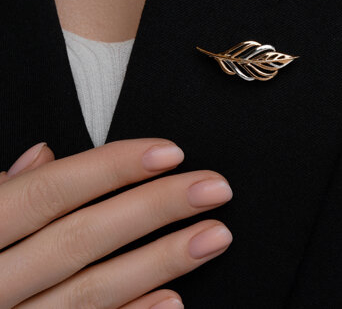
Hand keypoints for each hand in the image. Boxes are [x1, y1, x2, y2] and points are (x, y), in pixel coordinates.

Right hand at [0, 138, 232, 307]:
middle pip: (82, 238)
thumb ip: (1, 194)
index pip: (48, 191)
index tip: (171, 152)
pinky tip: (174, 302)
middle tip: (215, 188)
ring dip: (160, 262)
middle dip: (154, 208)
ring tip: (215, 235)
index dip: (111, 168)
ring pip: (91, 291)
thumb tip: (42, 153)